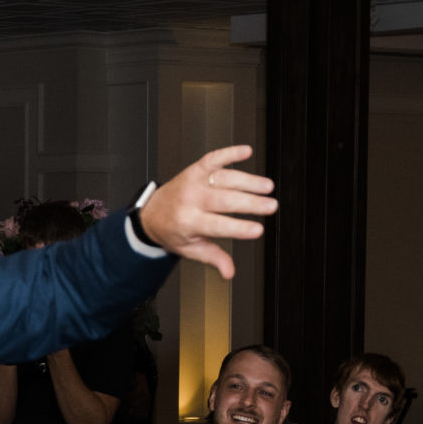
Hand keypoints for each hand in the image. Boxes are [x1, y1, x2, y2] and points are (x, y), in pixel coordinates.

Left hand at [135, 145, 275, 279]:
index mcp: (188, 222)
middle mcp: (190, 200)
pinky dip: (229, 153)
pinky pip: (213, 158)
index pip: (217, 226)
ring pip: (224, 179)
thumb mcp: (190, 249)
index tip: (258, 230)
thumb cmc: (173, 231)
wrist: (151, 213)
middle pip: (225, 200)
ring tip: (267, 187)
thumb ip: (213, 258)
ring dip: (248, 181)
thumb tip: (229, 272)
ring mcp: (193, 182)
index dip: (239, 228)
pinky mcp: (196, 169)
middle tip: (271, 206)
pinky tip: (246, 151)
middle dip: (250, 203)